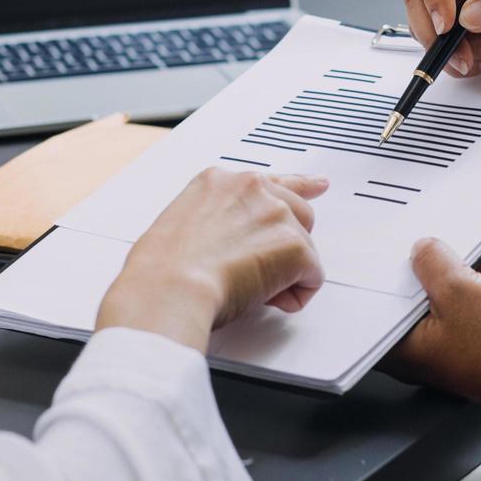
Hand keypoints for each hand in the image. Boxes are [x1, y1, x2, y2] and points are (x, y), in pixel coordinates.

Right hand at [97, 168, 327, 352]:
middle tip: (260, 273)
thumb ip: (215, 222)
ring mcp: (276, 214)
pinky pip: (313, 276)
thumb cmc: (162, 270)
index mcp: (220, 181)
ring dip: (287, 272)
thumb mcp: (182, 224)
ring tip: (250, 288)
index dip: (300, 187)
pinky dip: (296, 295)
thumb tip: (229, 247)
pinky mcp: (293, 245)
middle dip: (287, 244)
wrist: (169, 288)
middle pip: (298, 213)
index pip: (271, 180)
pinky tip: (267, 300)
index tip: (317, 185)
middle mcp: (252, 188)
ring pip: (306, 247)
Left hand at [384, 239, 480, 437]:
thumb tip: (422, 248)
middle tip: (423, 243)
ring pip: (438, 298)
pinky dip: (471, 281)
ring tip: (457, 244)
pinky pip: (464, 303)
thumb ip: (432, 262)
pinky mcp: (471, 338)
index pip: (376, 306)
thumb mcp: (458, 289)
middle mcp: (417, 349)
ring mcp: (445, 344)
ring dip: (449, 270)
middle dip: (419, 268)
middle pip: (408, 299)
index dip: (381, 275)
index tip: (387, 251)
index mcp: (399, 348)